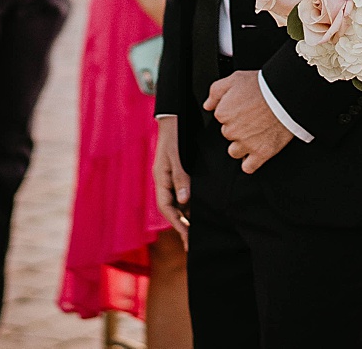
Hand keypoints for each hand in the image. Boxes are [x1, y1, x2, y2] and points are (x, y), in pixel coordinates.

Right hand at [152, 116, 190, 246]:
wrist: (174, 117)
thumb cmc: (174, 135)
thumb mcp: (177, 156)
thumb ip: (181, 177)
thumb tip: (185, 201)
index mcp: (161, 179)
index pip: (166, 207)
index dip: (177, 223)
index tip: (187, 237)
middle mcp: (165, 181)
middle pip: (172, 209)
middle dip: (181, 226)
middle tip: (192, 243)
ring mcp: (172, 177)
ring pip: (179, 202)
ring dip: (187, 216)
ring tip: (199, 232)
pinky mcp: (180, 172)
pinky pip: (185, 192)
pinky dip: (191, 204)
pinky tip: (201, 210)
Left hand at [204, 71, 292, 173]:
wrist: (287, 95)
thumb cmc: (264, 86)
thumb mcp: (235, 78)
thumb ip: (216, 91)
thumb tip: (208, 105)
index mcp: (223, 113)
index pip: (221, 118)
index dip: (232, 112)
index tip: (243, 108)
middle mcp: (232, 130)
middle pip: (228, 134)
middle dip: (237, 128)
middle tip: (252, 118)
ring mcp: (246, 144)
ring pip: (235, 151)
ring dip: (242, 146)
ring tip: (255, 134)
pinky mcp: (261, 153)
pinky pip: (248, 167)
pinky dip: (250, 162)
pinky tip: (255, 153)